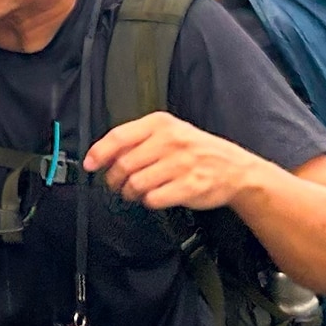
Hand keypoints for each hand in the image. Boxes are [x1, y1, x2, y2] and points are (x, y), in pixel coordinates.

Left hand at [85, 111, 265, 211]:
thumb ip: (138, 139)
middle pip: (123, 164)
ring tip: (136, 192)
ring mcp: (181, 164)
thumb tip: (103, 154)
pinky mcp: (189, 186)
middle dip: (114, 179)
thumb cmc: (196, 151)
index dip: (99, 153)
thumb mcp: (169, 132)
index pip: (119, 137)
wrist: (234, 169)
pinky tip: (155, 196)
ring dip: (130, 192)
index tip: (90, 164)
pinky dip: (149, 201)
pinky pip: (153, 199)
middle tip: (116, 184)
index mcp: (161, 124)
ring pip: (136, 184)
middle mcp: (170, 141)